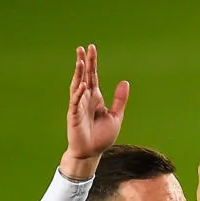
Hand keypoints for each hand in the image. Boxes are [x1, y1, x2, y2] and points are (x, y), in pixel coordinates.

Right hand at [62, 45, 126, 177]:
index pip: (93, 76)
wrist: (92, 152)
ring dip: (79, 74)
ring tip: (81, 61)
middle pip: (84, 77)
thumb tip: (125, 82)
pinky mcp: (74, 116)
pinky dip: (78, 93)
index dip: (93, 63)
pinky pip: (76, 102)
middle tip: (82, 48)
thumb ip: (120, 100)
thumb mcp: (115, 116)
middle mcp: (86, 99)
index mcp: (96, 98)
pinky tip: (82, 85)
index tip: (91, 48)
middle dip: (84, 63)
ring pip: (77, 86)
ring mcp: (79, 106)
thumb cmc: (102, 136)